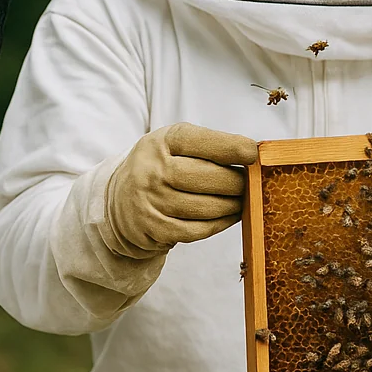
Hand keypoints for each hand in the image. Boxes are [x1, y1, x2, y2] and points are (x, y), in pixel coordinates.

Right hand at [106, 122, 259, 253]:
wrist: (119, 201)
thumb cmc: (160, 167)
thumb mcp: (173, 144)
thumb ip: (208, 145)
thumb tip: (252, 155)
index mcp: (161, 142)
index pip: (200, 141)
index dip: (230, 147)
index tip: (252, 153)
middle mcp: (152, 170)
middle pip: (208, 177)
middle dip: (237, 182)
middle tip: (248, 183)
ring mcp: (151, 201)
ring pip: (207, 207)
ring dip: (233, 205)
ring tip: (241, 200)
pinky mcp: (155, 228)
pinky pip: (199, 230)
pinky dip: (220, 223)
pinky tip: (229, 215)